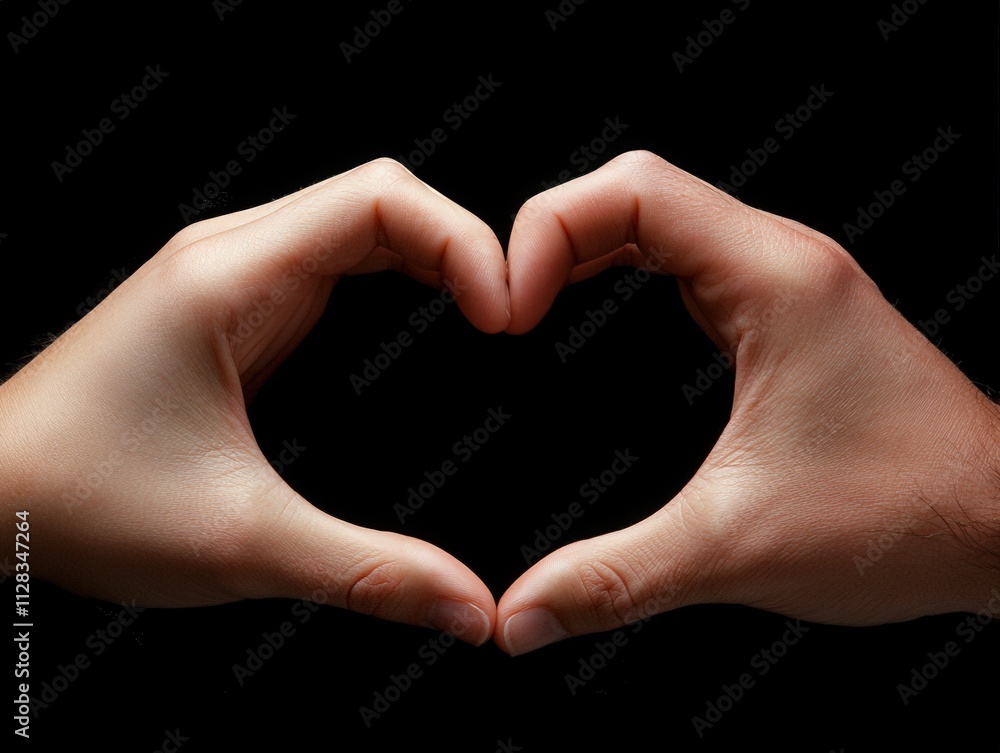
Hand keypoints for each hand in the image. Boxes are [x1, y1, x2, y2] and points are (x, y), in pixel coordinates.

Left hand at [0, 159, 507, 645]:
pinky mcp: (231, 310)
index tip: (506, 315)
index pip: (380, 200)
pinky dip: (393, 281)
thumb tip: (469, 606)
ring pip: (355, 225)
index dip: (464, 241)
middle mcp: (230, 259)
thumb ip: (369, 573)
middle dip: (459, 247)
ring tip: (483, 316)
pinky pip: (330, 265)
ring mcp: (228, 279)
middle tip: (509, 319)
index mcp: (230, 280)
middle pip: (378, 200)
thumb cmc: (73, 502)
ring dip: (428, 259)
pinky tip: (422, 325)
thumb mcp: (240, 545)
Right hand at [496, 150, 999, 654]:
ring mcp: (789, 283)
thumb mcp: (737, 549)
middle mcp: (783, 262)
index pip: (630, 192)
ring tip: (534, 302)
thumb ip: (616, 579)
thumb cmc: (910, 517)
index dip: (546, 234)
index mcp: (772, 280)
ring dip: (590, 249)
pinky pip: (692, 260)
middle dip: (556, 237)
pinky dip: (629, 270)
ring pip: (666, 218)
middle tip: (509, 310)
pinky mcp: (790, 315)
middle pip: (638, 192)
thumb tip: (520, 615)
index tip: (510, 314)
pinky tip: (600, 310)